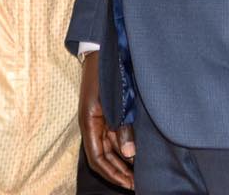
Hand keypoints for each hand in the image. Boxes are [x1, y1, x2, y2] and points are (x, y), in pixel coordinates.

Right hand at [78, 50, 134, 188]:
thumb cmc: (107, 72)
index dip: (112, 174)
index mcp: (89, 122)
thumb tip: (129, 154)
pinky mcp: (105, 113)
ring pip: (108, 148)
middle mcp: (92, 124)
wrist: (103, 49)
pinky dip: (122, 147)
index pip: (97, 159)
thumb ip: (121, 127)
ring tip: (139, 172)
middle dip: (118, 172)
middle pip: (102, 157)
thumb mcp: (115, 100)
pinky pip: (112, 136)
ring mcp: (98, 118)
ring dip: (121, 162)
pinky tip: (135, 152)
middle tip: (138, 183)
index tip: (130, 184)